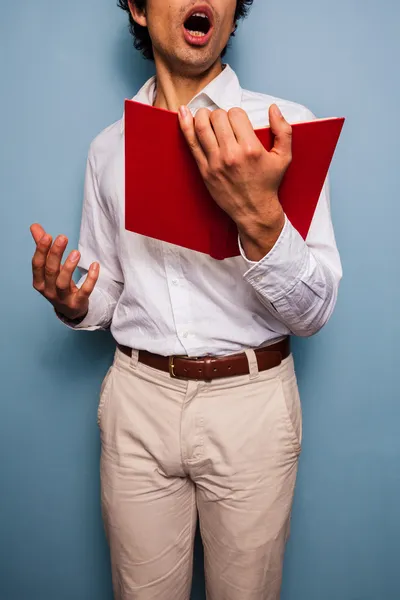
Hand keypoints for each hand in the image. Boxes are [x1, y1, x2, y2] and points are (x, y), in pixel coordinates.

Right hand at [30, 223, 98, 320]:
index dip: (41, 250)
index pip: (37, 265)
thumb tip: (35, 226)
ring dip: (69, 267)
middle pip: (50, 271)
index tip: (48, 235)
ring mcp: (63, 298)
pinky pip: (84, 291)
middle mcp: (49, 291)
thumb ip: (43, 247)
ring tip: (76, 252)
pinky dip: (90, 279)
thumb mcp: (50, 268)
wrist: (70, 310)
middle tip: (63, 237)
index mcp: (39, 282)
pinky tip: (95, 265)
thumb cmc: (58, 284)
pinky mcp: (78, 303)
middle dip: (55, 254)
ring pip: (63, 283)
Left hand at [178, 103, 291, 258]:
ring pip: (201, 126)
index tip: (238, 123)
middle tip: (224, 123)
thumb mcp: (284, 157)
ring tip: (206, 117)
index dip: (237, 114)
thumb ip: (283, 130)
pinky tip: (183, 114)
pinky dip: (185, 125)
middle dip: (220, 114)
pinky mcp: (204, 170)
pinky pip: (191, 143)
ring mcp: (215, 163)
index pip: (236, 114)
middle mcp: (231, 154)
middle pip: (218, 117)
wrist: (254, 211)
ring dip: (202, 115)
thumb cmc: (268, 184)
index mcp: (251, 149)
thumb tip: (273, 108)